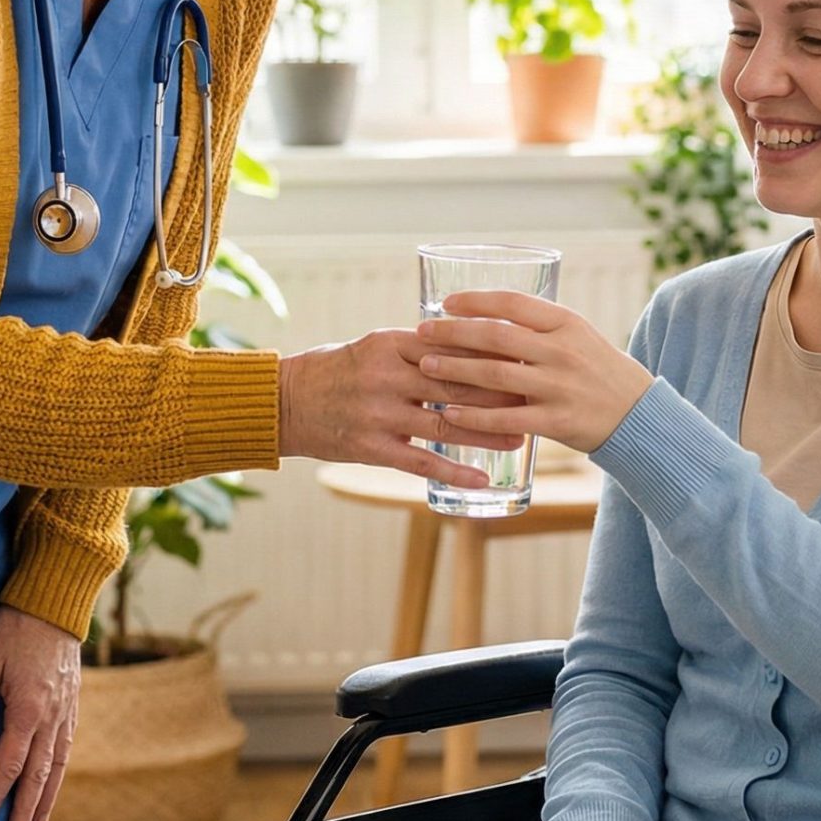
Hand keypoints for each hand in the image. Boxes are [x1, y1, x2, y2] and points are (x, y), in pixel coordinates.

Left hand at [0, 604, 79, 820]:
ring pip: (58, 764)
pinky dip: (60, 770)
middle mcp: (51, 717)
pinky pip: (67, 746)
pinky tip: (54, 780)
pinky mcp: (73, 702)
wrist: (55, 602)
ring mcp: (66, 711)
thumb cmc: (13, 627)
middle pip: (38, 774)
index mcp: (27, 709)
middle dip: (25, 809)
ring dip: (47, 796)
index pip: (9, 765)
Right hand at [277, 328, 524, 486]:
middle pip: (456, 382)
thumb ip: (417, 349)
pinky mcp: (370, 447)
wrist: (284, 403)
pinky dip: (455, 470)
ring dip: (488, 431)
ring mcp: (378, 412)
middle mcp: (386, 375)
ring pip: (445, 422)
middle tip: (537, 396)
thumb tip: (472, 344)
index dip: (492, 353)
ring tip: (522, 436)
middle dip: (500, 391)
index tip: (526, 357)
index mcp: (391, 343)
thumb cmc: (335, 371)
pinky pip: (421, 461)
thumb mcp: (374, 347)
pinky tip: (482, 477)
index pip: (452, 345)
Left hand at [419, 291, 655, 452]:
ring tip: (427, 367)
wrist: (639, 415)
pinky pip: (506, 418)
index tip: (445, 302)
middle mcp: (561, 351)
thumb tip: (487, 314)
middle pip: (496, 336)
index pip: (513, 303)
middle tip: (422, 333)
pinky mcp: (556, 421)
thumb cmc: (600, 371)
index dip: (475, 300)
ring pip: (496, 374)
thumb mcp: (578, 337)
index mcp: (566, 323)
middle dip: (453, 333)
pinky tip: (449, 413)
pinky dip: (475, 416)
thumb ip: (539, 326)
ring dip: (456, 370)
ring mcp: (559, 386)